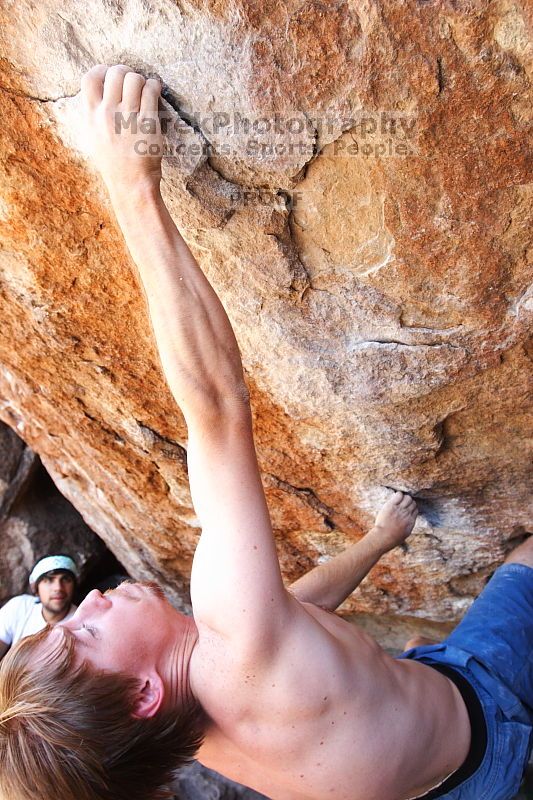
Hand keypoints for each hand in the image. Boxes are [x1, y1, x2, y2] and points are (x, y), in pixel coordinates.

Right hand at [80, 64, 163, 194]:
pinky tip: (154, 92)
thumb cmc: (114, 162)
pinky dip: (154, 86)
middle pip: (115, 73)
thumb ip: (94, 113)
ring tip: (144, 89)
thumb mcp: (93, 136)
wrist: (130, 184)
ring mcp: (128, 118)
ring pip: (134, 79)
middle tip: (132, 82)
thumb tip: (99, 89)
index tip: (111, 75)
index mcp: (91, 116)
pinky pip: (151, 90)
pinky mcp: (148, 123)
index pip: (90, 78)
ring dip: (141, 80)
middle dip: (126, 73)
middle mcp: (107, 114)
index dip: (102, 70)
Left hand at [368, 490, 417, 551]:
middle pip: (412, 503)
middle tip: (401, 504)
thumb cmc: (391, 538)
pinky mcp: (392, 505)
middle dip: (408, 502)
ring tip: (398, 500)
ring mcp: (400, 509)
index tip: (406, 509)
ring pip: (408, 498)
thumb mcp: (404, 534)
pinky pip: (399, 495)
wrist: (384, 536)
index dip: (411, 508)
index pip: (416, 510)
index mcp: (411, 521)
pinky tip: (394, 497)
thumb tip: (408, 523)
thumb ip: (408, 526)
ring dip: (404, 498)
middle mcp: (407, 514)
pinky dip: (398, 494)